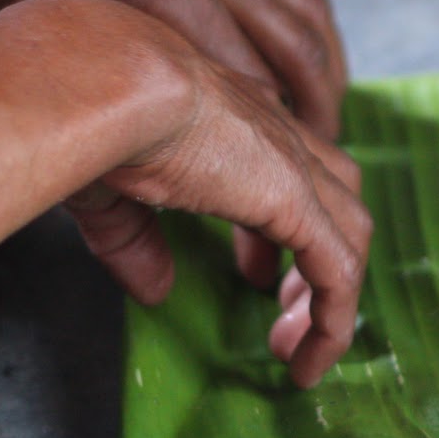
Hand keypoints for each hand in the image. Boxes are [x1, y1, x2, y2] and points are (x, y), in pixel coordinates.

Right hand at [59, 2, 369, 386]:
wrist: (105, 79)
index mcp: (234, 118)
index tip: (256, 272)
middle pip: (337, 198)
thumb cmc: (87, 114)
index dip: (280, 228)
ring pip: (351, 234)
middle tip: (284, 316)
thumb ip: (134, 240)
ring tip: (297, 348)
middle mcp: (276, 133)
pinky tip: (308, 358)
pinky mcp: (296, 199)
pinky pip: (337, 273)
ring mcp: (293, 163)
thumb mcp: (108, 189)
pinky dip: (333, 320)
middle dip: (319, 262)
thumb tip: (154, 289)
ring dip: (332, 297)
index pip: (286, 169)